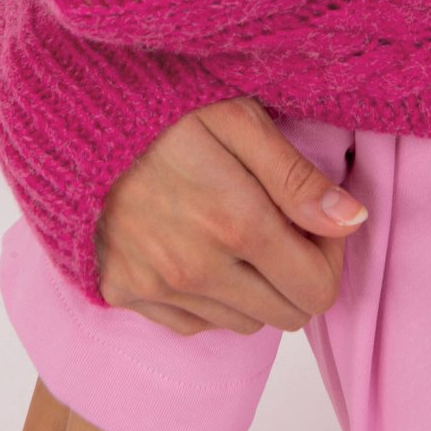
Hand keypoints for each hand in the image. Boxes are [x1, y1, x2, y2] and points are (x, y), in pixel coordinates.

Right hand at [95, 96, 367, 335]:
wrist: (77, 115)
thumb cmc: (167, 106)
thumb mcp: (240, 118)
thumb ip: (297, 177)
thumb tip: (353, 220)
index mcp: (236, 222)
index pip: (317, 289)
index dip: (330, 256)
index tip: (316, 217)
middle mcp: (198, 269)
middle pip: (286, 314)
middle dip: (299, 273)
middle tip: (284, 222)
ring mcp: (158, 287)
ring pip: (243, 321)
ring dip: (257, 285)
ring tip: (241, 227)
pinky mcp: (126, 292)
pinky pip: (194, 323)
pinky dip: (211, 296)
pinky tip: (203, 245)